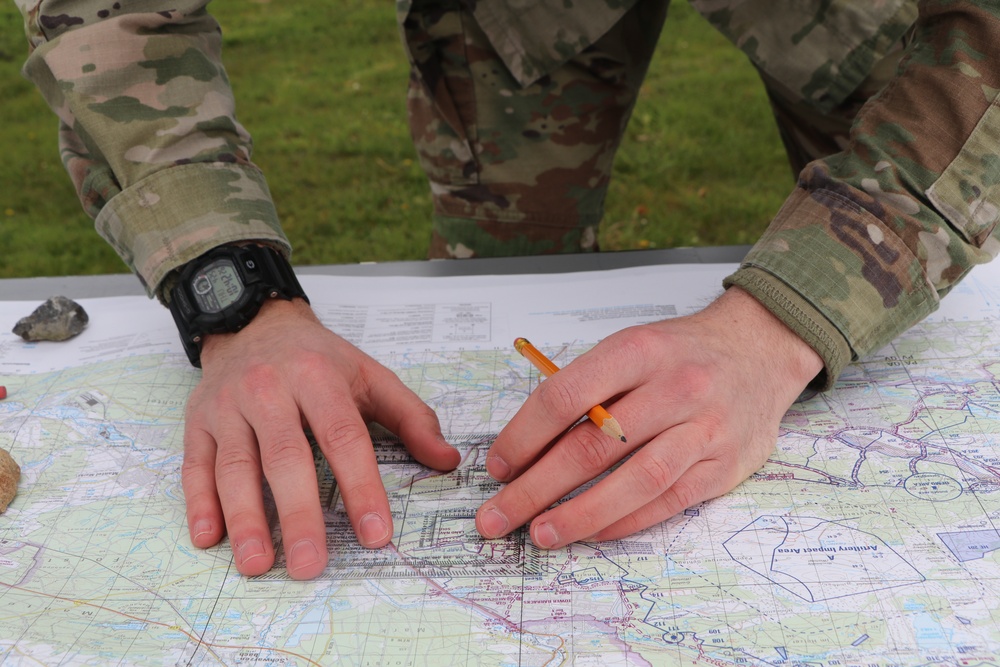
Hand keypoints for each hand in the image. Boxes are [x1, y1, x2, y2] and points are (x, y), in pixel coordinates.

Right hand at [180, 298, 459, 578]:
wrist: (254, 324)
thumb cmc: (318, 360)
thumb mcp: (370, 376)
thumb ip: (411, 417)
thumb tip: (447, 460)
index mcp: (318, 378)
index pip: (342, 436)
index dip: (361, 486)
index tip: (375, 534)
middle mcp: (269, 389)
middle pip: (285, 457)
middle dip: (298, 514)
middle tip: (311, 565)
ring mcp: (228, 407)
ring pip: (236, 466)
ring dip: (245, 518)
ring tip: (258, 564)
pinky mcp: (197, 422)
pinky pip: (195, 466)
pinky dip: (200, 503)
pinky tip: (209, 540)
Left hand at [475, 287, 822, 546]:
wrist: (760, 350)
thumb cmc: (681, 354)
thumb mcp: (631, 348)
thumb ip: (586, 389)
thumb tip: (528, 447)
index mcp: (638, 351)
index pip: (565, 397)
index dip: (523, 437)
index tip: (498, 467)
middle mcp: (675, 387)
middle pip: (592, 446)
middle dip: (535, 488)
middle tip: (498, 516)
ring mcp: (704, 429)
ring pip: (633, 481)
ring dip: (579, 514)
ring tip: (540, 533)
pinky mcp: (725, 465)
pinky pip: (667, 502)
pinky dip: (623, 521)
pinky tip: (591, 531)